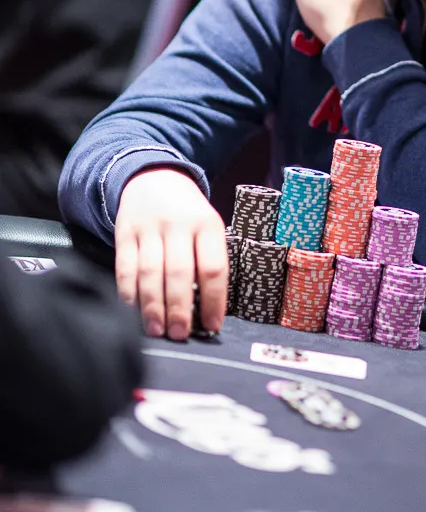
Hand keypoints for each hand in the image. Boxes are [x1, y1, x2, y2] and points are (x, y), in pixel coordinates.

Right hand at [114, 168, 227, 339]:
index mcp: (206, 224)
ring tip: (157, 330)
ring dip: (152, 306)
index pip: (213, 267)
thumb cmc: (187, 213)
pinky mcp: (124, 233)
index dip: (214, 299)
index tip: (212, 325)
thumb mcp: (207, 226)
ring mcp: (149, 228)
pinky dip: (128, 293)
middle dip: (179, 308)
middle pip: (179, 272)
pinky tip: (133, 311)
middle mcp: (178, 225)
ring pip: (150, 273)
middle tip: (180, 334)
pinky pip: (125, 268)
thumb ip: (208, 259)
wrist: (153, 177)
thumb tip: (208, 308)